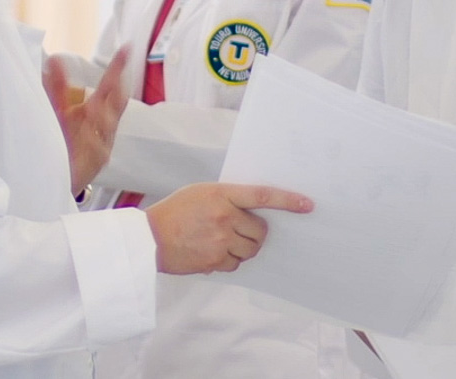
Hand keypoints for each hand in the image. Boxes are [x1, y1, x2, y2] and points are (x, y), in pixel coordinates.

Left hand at [45, 49, 129, 193]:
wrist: (58, 176)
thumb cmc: (64, 140)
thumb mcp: (60, 110)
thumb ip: (57, 87)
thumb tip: (55, 59)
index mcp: (95, 109)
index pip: (110, 84)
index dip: (118, 67)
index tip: (127, 48)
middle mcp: (103, 126)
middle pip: (116, 104)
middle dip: (117, 91)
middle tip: (116, 78)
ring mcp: (101, 145)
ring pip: (108, 127)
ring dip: (102, 117)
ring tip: (92, 108)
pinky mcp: (94, 164)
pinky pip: (98, 152)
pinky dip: (95, 144)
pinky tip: (90, 139)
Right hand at [144, 183, 312, 274]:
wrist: (148, 238)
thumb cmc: (175, 212)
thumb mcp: (201, 193)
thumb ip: (227, 198)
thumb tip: (255, 211)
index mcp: (221, 194)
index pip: (262, 196)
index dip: (287, 201)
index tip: (307, 205)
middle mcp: (224, 216)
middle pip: (260, 231)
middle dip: (255, 233)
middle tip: (240, 231)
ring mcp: (219, 240)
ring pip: (250, 249)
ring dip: (243, 248)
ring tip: (222, 241)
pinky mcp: (213, 260)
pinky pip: (235, 264)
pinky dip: (228, 260)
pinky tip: (211, 252)